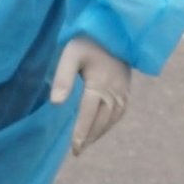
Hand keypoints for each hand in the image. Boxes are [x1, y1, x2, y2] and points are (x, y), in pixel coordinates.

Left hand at [51, 38, 132, 152]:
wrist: (114, 31)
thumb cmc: (87, 42)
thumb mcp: (70, 56)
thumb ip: (62, 78)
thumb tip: (56, 104)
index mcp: (100, 83)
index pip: (88, 114)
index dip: (81, 132)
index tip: (75, 147)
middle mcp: (114, 91)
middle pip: (102, 120)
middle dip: (89, 137)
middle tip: (77, 152)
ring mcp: (123, 91)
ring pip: (112, 119)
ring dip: (100, 133)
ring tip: (86, 144)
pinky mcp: (126, 89)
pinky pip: (120, 112)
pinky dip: (110, 124)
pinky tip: (100, 129)